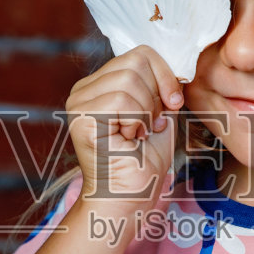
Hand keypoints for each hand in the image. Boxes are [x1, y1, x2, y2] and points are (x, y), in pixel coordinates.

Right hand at [64, 45, 183, 213]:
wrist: (129, 199)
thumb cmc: (143, 163)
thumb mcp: (159, 115)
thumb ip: (160, 87)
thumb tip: (174, 65)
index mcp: (100, 85)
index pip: (139, 54)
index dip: (164, 74)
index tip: (174, 102)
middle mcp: (84, 89)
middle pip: (136, 61)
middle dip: (156, 94)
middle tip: (150, 124)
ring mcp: (79, 102)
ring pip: (129, 80)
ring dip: (146, 111)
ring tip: (137, 134)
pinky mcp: (81, 117)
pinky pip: (122, 100)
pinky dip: (136, 121)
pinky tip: (128, 139)